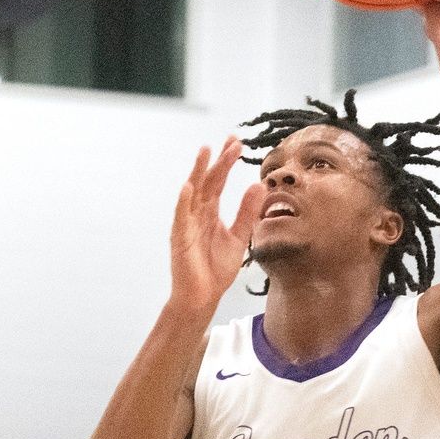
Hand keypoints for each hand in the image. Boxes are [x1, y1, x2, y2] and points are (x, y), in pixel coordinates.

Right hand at [169, 138, 265, 307]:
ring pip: (192, 193)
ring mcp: (187, 224)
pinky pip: (181, 217)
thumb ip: (247, 212)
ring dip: (198, 172)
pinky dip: (184, 202)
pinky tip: (188, 187)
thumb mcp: (239, 236)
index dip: (227, 162)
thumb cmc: (216, 269)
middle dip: (219, 161)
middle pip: (208, 182)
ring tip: (205, 152)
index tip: (237, 143)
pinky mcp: (180, 238)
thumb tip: (259, 185)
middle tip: (232, 142)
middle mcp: (197, 213)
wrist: (203, 296)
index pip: (219, 181)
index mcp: (211, 212)